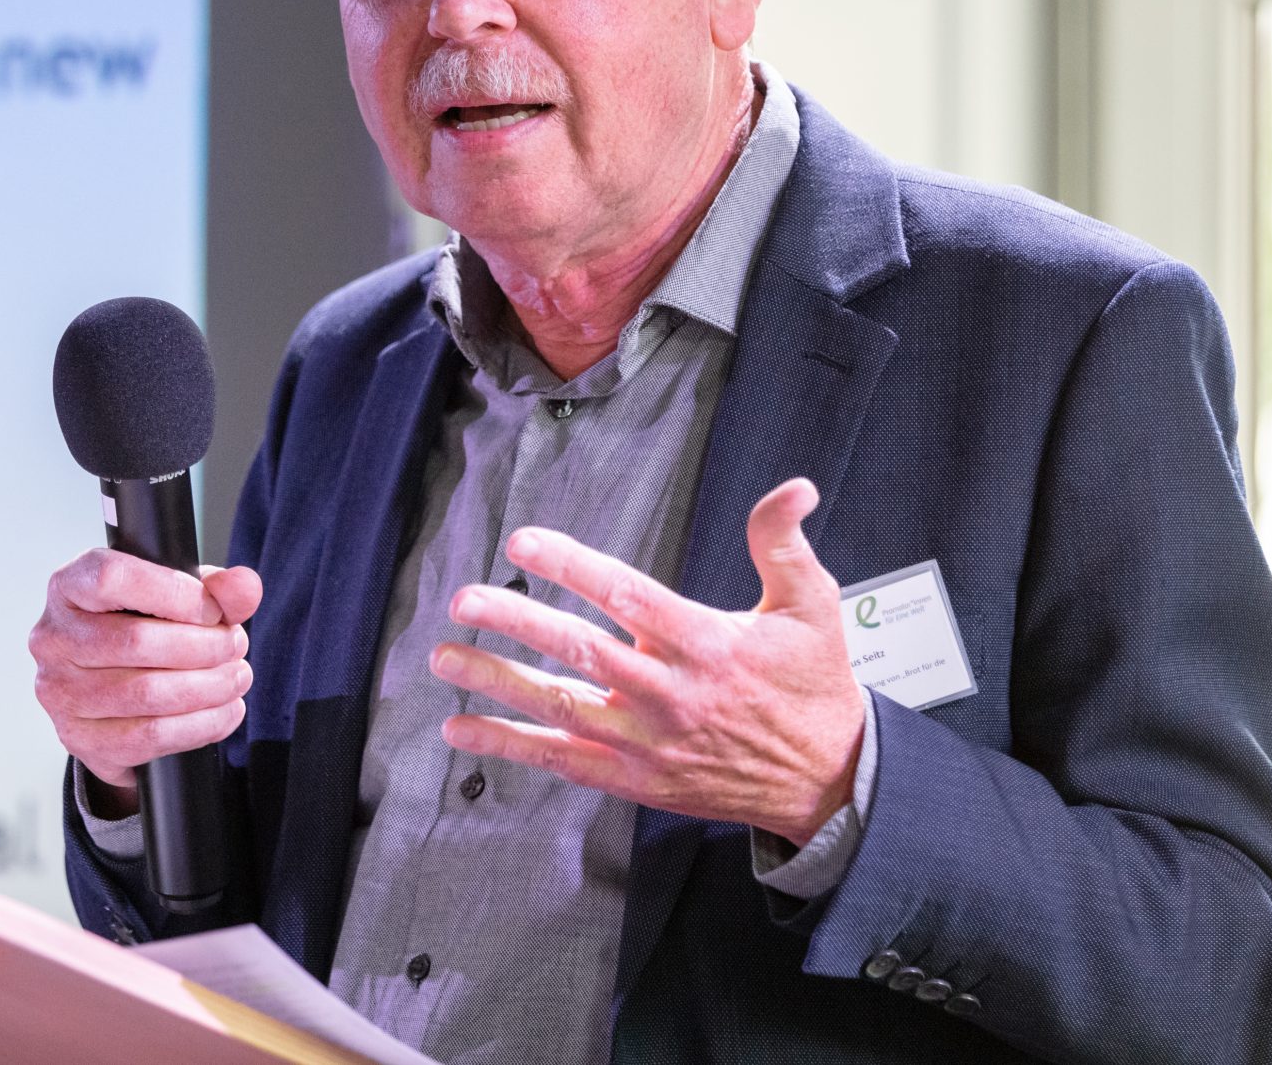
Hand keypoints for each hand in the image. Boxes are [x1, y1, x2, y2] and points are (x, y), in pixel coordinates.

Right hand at [29, 549, 261, 805]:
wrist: (111, 696)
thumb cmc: (141, 629)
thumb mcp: (177, 597)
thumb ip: (215, 588)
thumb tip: (244, 587)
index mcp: (69, 586)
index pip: (112, 578)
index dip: (174, 594)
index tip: (212, 609)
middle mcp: (53, 638)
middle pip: (136, 641)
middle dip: (204, 646)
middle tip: (235, 645)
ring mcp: (60, 692)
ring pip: (146, 693)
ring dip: (209, 687)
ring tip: (236, 677)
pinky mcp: (80, 738)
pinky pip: (150, 736)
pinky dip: (200, 725)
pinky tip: (225, 711)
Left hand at [430, 477, 864, 845]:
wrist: (827, 782)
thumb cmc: (813, 687)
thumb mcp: (813, 606)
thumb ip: (784, 543)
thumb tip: (793, 489)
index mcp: (706, 644)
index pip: (627, 596)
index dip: (572, 566)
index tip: (525, 540)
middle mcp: (668, 694)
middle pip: (580, 652)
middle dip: (517, 622)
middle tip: (465, 600)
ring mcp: (646, 742)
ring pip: (559, 708)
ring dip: (496, 683)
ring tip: (444, 658)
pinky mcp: (634, 779)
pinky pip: (561, 761)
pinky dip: (509, 746)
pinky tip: (461, 729)